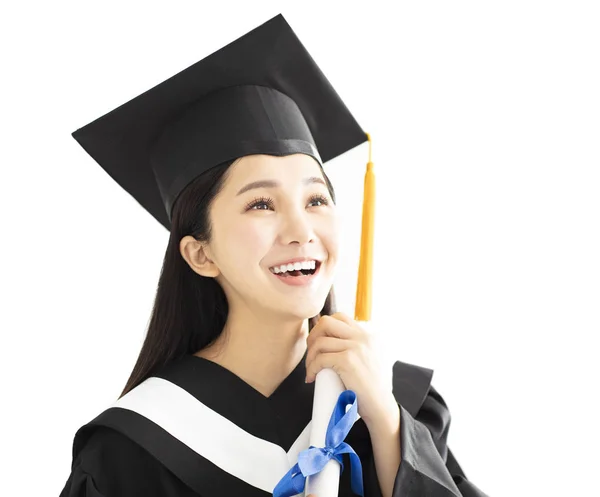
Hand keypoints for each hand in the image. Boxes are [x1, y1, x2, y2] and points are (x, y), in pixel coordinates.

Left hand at [305, 312, 397, 426]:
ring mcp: (356, 347)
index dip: (323, 328)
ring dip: (310, 356)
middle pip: (326, 322)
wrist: (381, 406)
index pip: (339, 317)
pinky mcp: (348, 361)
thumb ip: (359, 347)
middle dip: (313, 336)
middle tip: (311, 353)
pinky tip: (312, 377)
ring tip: (311, 369)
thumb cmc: (372, 388)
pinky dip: (311, 368)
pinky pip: (320, 359)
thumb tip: (335, 342)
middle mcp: (363, 337)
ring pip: (320, 342)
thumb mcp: (370, 358)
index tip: (318, 343)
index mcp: (368, 335)